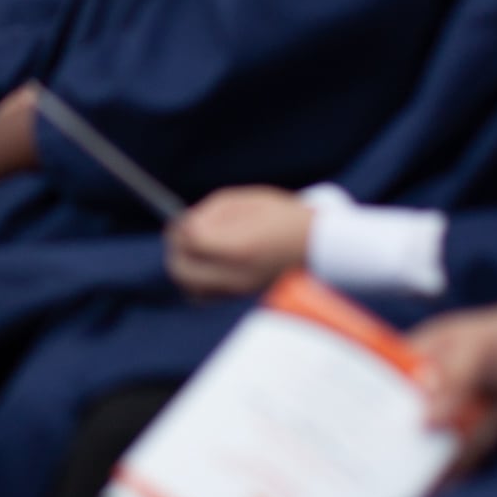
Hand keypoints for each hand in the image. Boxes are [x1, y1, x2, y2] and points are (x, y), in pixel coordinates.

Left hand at [165, 187, 310, 298]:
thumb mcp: (246, 200)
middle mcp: (236, 274)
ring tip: (195, 249)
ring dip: (184, 267)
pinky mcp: (242, 295)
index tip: (183, 220)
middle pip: (182, 271)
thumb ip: (210, 212)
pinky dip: (197, 279)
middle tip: (182, 235)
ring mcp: (239, 289)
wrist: (320, 246)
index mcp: (239, 247)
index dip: (180, 229)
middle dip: (176, 250)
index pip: (190, 243)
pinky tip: (208, 261)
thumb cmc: (283, 217)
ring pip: (190, 287)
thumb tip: (185, 226)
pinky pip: (205, 293)